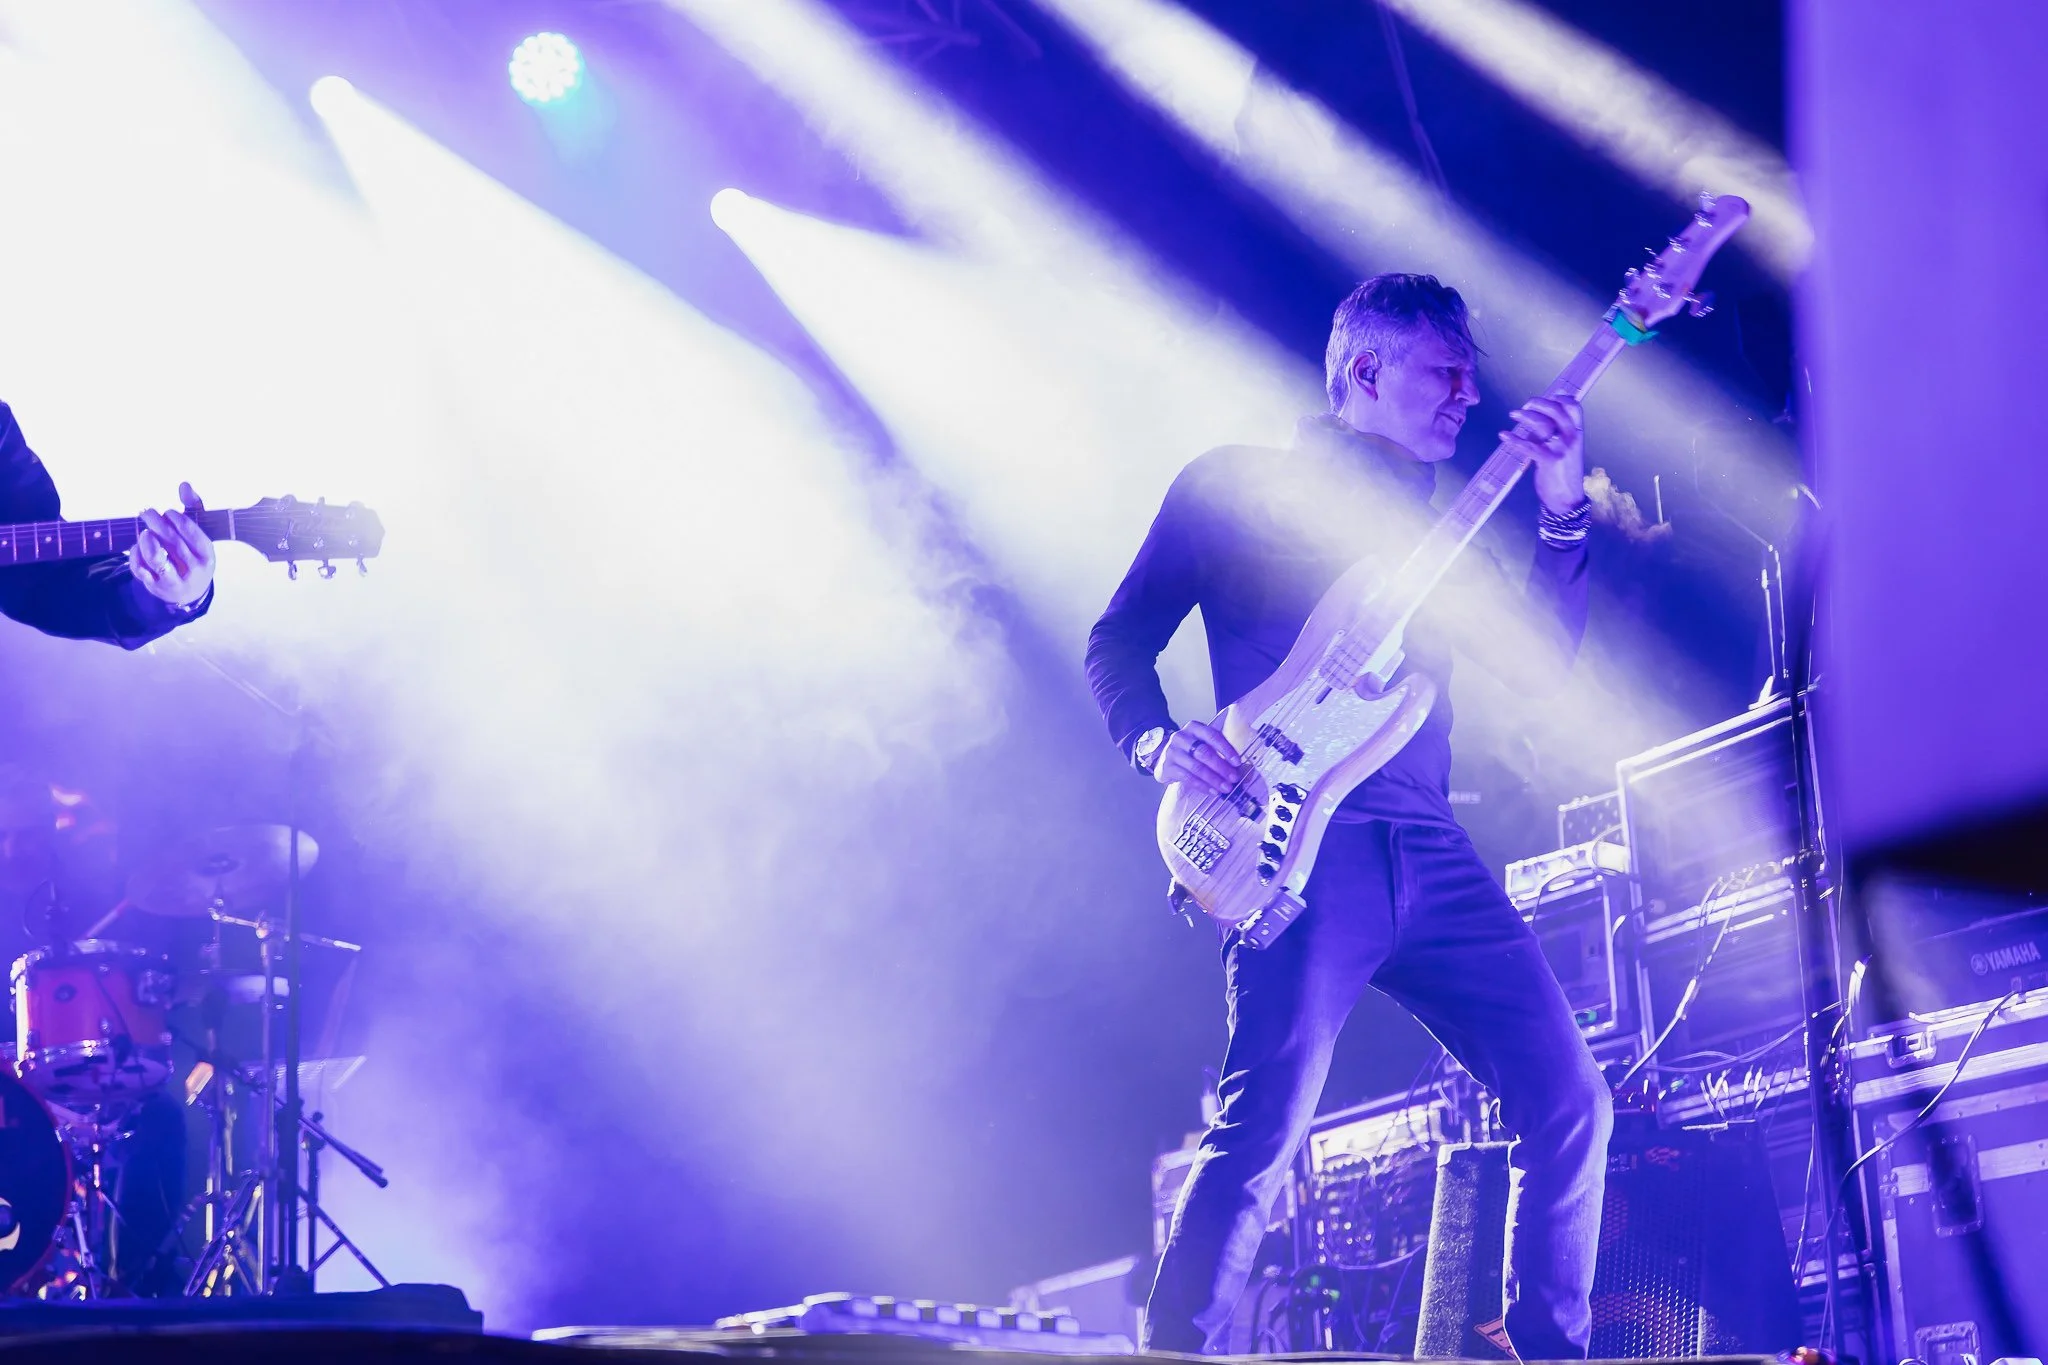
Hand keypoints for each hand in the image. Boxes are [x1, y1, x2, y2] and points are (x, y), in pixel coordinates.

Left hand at [131, 483, 214, 609]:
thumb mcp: (199, 533)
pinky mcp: (157, 587)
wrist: (190, 591)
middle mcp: (194, 569)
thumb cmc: (193, 553)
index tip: (167, 512)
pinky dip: (136, 555)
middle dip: (157, 523)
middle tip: (146, 512)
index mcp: (207, 554)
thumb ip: (193, 507)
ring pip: (157, 559)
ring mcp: (175, 580)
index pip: (191, 532)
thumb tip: (184, 484)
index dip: (176, 519)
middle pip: (172, 542)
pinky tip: (138, 546)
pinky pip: (141, 569)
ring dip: (147, 541)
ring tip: (145, 532)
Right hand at [1153, 720, 1241, 793]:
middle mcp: (1181, 737)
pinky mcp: (1167, 767)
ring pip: (1196, 767)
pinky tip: (1212, 791)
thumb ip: (1217, 751)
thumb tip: (1236, 767)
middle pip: (1204, 752)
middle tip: (1233, 778)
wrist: (1165, 758)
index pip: (1213, 736)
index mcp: (1194, 728)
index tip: (1237, 762)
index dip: (1227, 749)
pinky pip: (1187, 778)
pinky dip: (1202, 786)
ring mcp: (1172, 752)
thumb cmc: (1189, 751)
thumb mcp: (1202, 744)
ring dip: (1213, 779)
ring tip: (1225, 788)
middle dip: (1221, 767)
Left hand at [1502, 395, 1585, 512]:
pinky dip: (1514, 439)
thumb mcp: (1566, 449)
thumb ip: (1557, 433)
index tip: (1548, 396)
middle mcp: (1572, 438)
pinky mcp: (1549, 460)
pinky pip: (1528, 446)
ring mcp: (1561, 448)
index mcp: (1578, 433)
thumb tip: (1541, 416)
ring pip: (1543, 423)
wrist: (1567, 499)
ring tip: (1513, 414)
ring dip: (1525, 416)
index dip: (1561, 397)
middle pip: (1557, 410)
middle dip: (1539, 403)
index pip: (1574, 407)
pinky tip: (1504, 435)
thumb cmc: (1563, 473)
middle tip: (1526, 405)